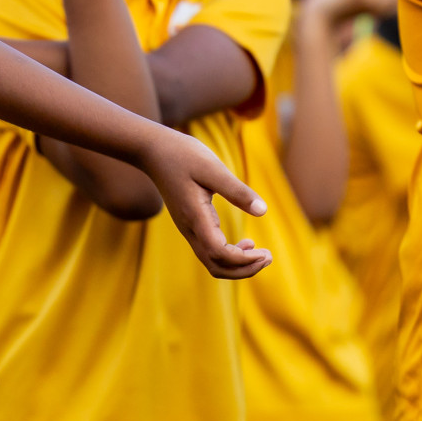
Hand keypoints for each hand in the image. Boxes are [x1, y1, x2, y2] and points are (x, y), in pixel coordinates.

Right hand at [138, 128, 272, 279]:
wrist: (152, 151)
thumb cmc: (182, 155)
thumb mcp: (212, 168)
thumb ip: (236, 191)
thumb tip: (263, 211)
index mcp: (195, 216)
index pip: (218, 253)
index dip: (243, 260)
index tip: (265, 252)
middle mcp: (190, 228)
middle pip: (216, 266)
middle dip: (244, 269)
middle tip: (268, 257)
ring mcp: (188, 228)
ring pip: (212, 262)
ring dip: (238, 265)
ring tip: (261, 254)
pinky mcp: (190, 224)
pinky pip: (210, 251)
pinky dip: (230, 255)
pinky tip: (246, 244)